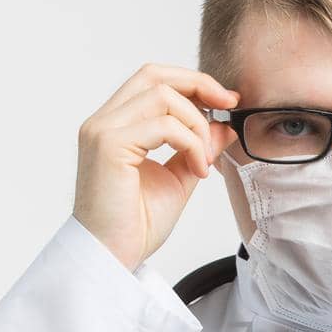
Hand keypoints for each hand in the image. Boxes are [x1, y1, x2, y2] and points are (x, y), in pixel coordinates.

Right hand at [74, 63, 239, 270]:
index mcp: (116, 125)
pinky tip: (197, 170)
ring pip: (163, 96)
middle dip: (198, 85)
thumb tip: (225, 127)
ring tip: (204, 160)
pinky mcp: (108, 145)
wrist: (113, 256)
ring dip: (197, 124)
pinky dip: (190, 143)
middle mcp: (103, 121)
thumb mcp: (178, 179)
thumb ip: (197, 149)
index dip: (192, 83)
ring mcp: (102, 130)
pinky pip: (163, 125)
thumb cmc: (136, 225)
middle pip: (154, 74)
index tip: (226, 101)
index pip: (153, 80)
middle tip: (228, 105)